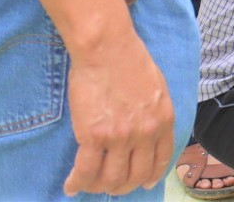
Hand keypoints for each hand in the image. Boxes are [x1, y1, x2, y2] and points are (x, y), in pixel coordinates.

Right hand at [64, 32, 174, 195]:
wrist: (107, 47)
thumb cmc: (129, 58)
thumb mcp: (157, 86)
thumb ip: (155, 112)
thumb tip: (149, 128)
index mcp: (163, 120)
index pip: (160, 161)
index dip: (150, 176)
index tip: (143, 182)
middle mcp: (145, 134)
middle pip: (135, 176)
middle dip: (123, 186)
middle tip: (112, 185)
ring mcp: (120, 137)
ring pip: (111, 179)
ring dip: (100, 187)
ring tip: (90, 184)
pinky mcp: (94, 137)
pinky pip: (86, 170)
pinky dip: (78, 183)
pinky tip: (71, 185)